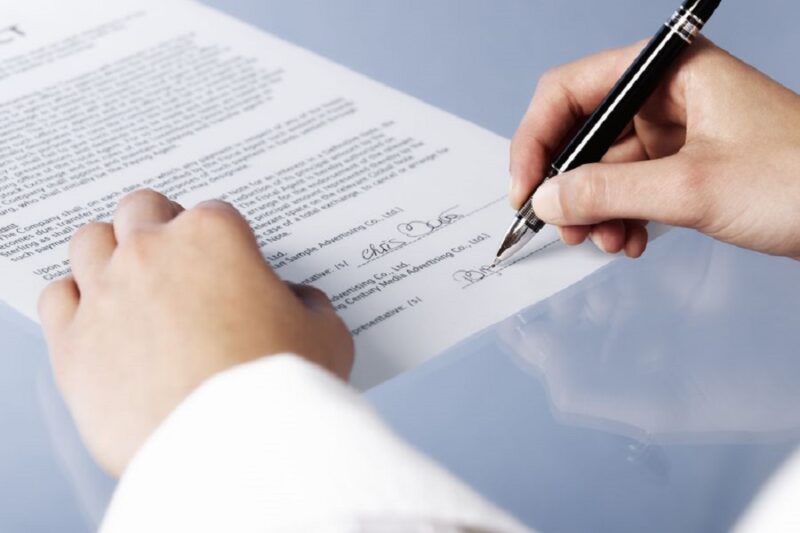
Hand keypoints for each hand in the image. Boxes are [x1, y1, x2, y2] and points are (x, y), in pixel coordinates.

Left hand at [38, 190, 353, 476]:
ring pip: (91, 242)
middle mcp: (153, 253)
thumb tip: (298, 302)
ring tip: (131, 281)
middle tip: (177, 258)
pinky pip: (57, 299)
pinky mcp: (74, 344)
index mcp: (214, 237)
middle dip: (160, 227)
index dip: (224, 241)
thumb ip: (309, 305)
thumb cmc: (281, 387)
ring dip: (111, 254)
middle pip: (142, 210)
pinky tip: (97, 317)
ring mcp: (107, 294)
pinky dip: (75, 302)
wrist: (236, 446)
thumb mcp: (325, 335)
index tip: (229, 265)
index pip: (213, 214)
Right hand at [510, 38, 799, 258]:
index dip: (537, 140)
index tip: (525, 188)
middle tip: (560, 226)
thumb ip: (609, 191)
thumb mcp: (693, 187)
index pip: (570, 91)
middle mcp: (666, 95)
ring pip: (603, 167)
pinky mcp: (684, 165)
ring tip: (604, 241)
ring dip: (593, 209)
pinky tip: (629, 241)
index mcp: (668, 72)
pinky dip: (620, 216)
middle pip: (583, 132)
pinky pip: (629, 187)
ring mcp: (676, 131)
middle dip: (567, 185)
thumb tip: (547, 198)